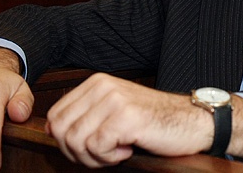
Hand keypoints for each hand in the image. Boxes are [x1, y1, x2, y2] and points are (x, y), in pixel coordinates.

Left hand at [46, 73, 214, 167]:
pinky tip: (127, 150)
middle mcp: (103, 86)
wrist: (192, 122)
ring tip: (116, 152)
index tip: (89, 148)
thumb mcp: (113, 112)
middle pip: (61, 130)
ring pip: (76, 141)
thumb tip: (51, 130)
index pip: (55, 116)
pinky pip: (96, 147)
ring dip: (95, 158)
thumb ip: (84, 116)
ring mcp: (114, 100)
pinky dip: (109, 158)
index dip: (65, 141)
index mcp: (96, 83)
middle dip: (76, 153)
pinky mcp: (126, 117)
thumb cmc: (154, 121)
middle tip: (102, 155)